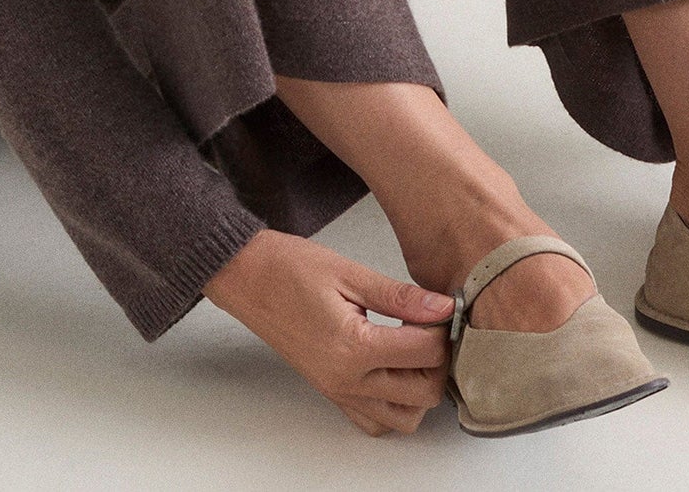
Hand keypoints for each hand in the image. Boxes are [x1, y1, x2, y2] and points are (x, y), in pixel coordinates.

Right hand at [204, 229, 455, 434]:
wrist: (246, 277)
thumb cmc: (287, 269)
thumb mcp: (349, 272)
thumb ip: (400, 296)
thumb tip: (442, 307)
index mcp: (353, 347)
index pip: (424, 353)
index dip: (442, 328)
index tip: (443, 308)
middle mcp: (346, 379)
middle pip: (423, 393)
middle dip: (437, 361)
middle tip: (432, 327)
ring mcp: (338, 391)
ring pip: (403, 418)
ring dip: (419, 388)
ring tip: (415, 348)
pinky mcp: (331, 392)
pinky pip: (373, 421)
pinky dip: (393, 405)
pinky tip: (393, 369)